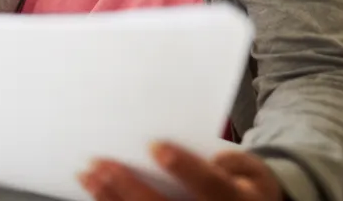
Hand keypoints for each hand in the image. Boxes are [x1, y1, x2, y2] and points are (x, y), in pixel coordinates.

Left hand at [79, 142, 282, 200]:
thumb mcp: (252, 170)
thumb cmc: (242, 187)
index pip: (209, 185)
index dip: (183, 166)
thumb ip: (234, 162)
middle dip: (130, 187)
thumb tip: (211, 159)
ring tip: (89, 175)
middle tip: (101, 163)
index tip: (155, 146)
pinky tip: (97, 192)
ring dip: (112, 198)